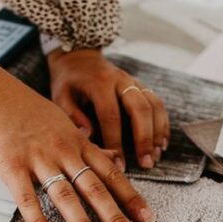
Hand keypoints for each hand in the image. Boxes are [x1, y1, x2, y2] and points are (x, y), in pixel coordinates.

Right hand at [0, 57, 156, 221]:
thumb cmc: (24, 108)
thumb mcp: (63, 120)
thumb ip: (86, 142)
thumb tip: (111, 155)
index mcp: (77, 142)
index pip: (111, 173)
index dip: (130, 197)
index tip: (147, 218)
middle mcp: (63, 151)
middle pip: (95, 188)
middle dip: (115, 217)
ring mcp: (38, 159)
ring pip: (66, 195)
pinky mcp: (11, 167)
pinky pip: (27, 199)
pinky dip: (38, 221)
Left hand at [47, 48, 169, 170]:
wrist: (78, 57)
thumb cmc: (68, 82)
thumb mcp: (59, 95)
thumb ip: (72, 115)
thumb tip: (89, 135)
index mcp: (99, 83)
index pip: (111, 115)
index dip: (116, 141)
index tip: (119, 164)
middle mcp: (121, 80)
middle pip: (140, 108)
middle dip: (145, 138)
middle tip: (146, 163)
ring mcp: (134, 82)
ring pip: (154, 105)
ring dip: (157, 133)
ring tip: (155, 157)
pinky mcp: (141, 86)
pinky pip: (158, 103)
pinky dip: (163, 124)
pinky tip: (161, 143)